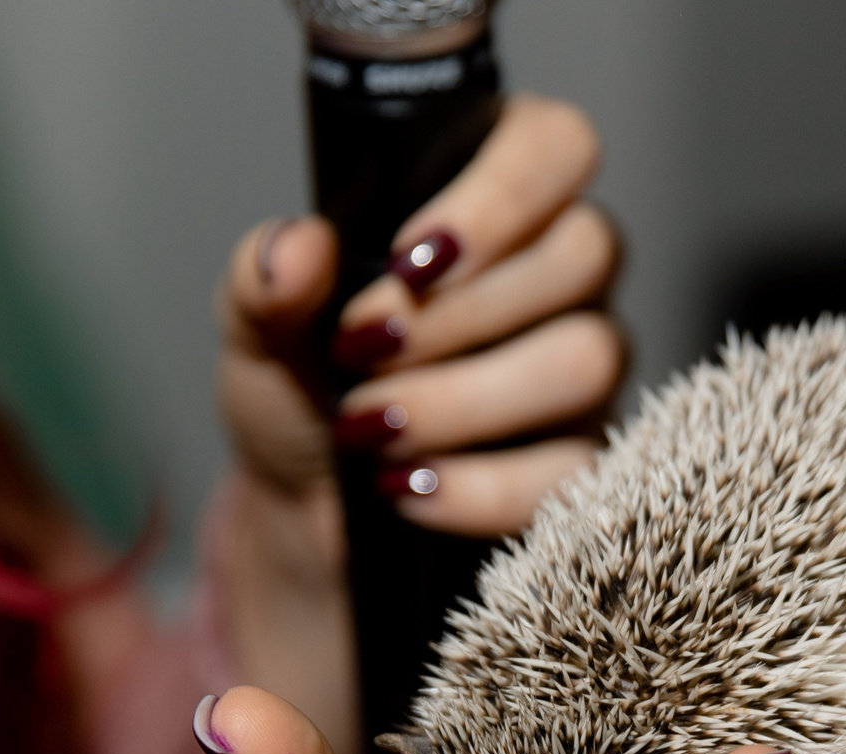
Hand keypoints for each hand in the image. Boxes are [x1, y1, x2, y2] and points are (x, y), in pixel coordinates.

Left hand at [209, 96, 623, 753]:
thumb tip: (297, 249)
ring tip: (371, 427)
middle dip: (458, 315)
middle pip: (582, 255)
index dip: (502, 196)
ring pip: (585, 358)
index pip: (554, 147)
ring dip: (466, 398)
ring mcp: (584, 365)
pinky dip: (482, 485)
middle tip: (359, 353)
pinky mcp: (582, 460)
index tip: (412, 256)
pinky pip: (572, 468)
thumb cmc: (302, 393)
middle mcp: (561, 272)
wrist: (308, 514)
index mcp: (491, 199)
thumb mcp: (260, 330)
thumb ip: (266, 279)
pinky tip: (408, 488)